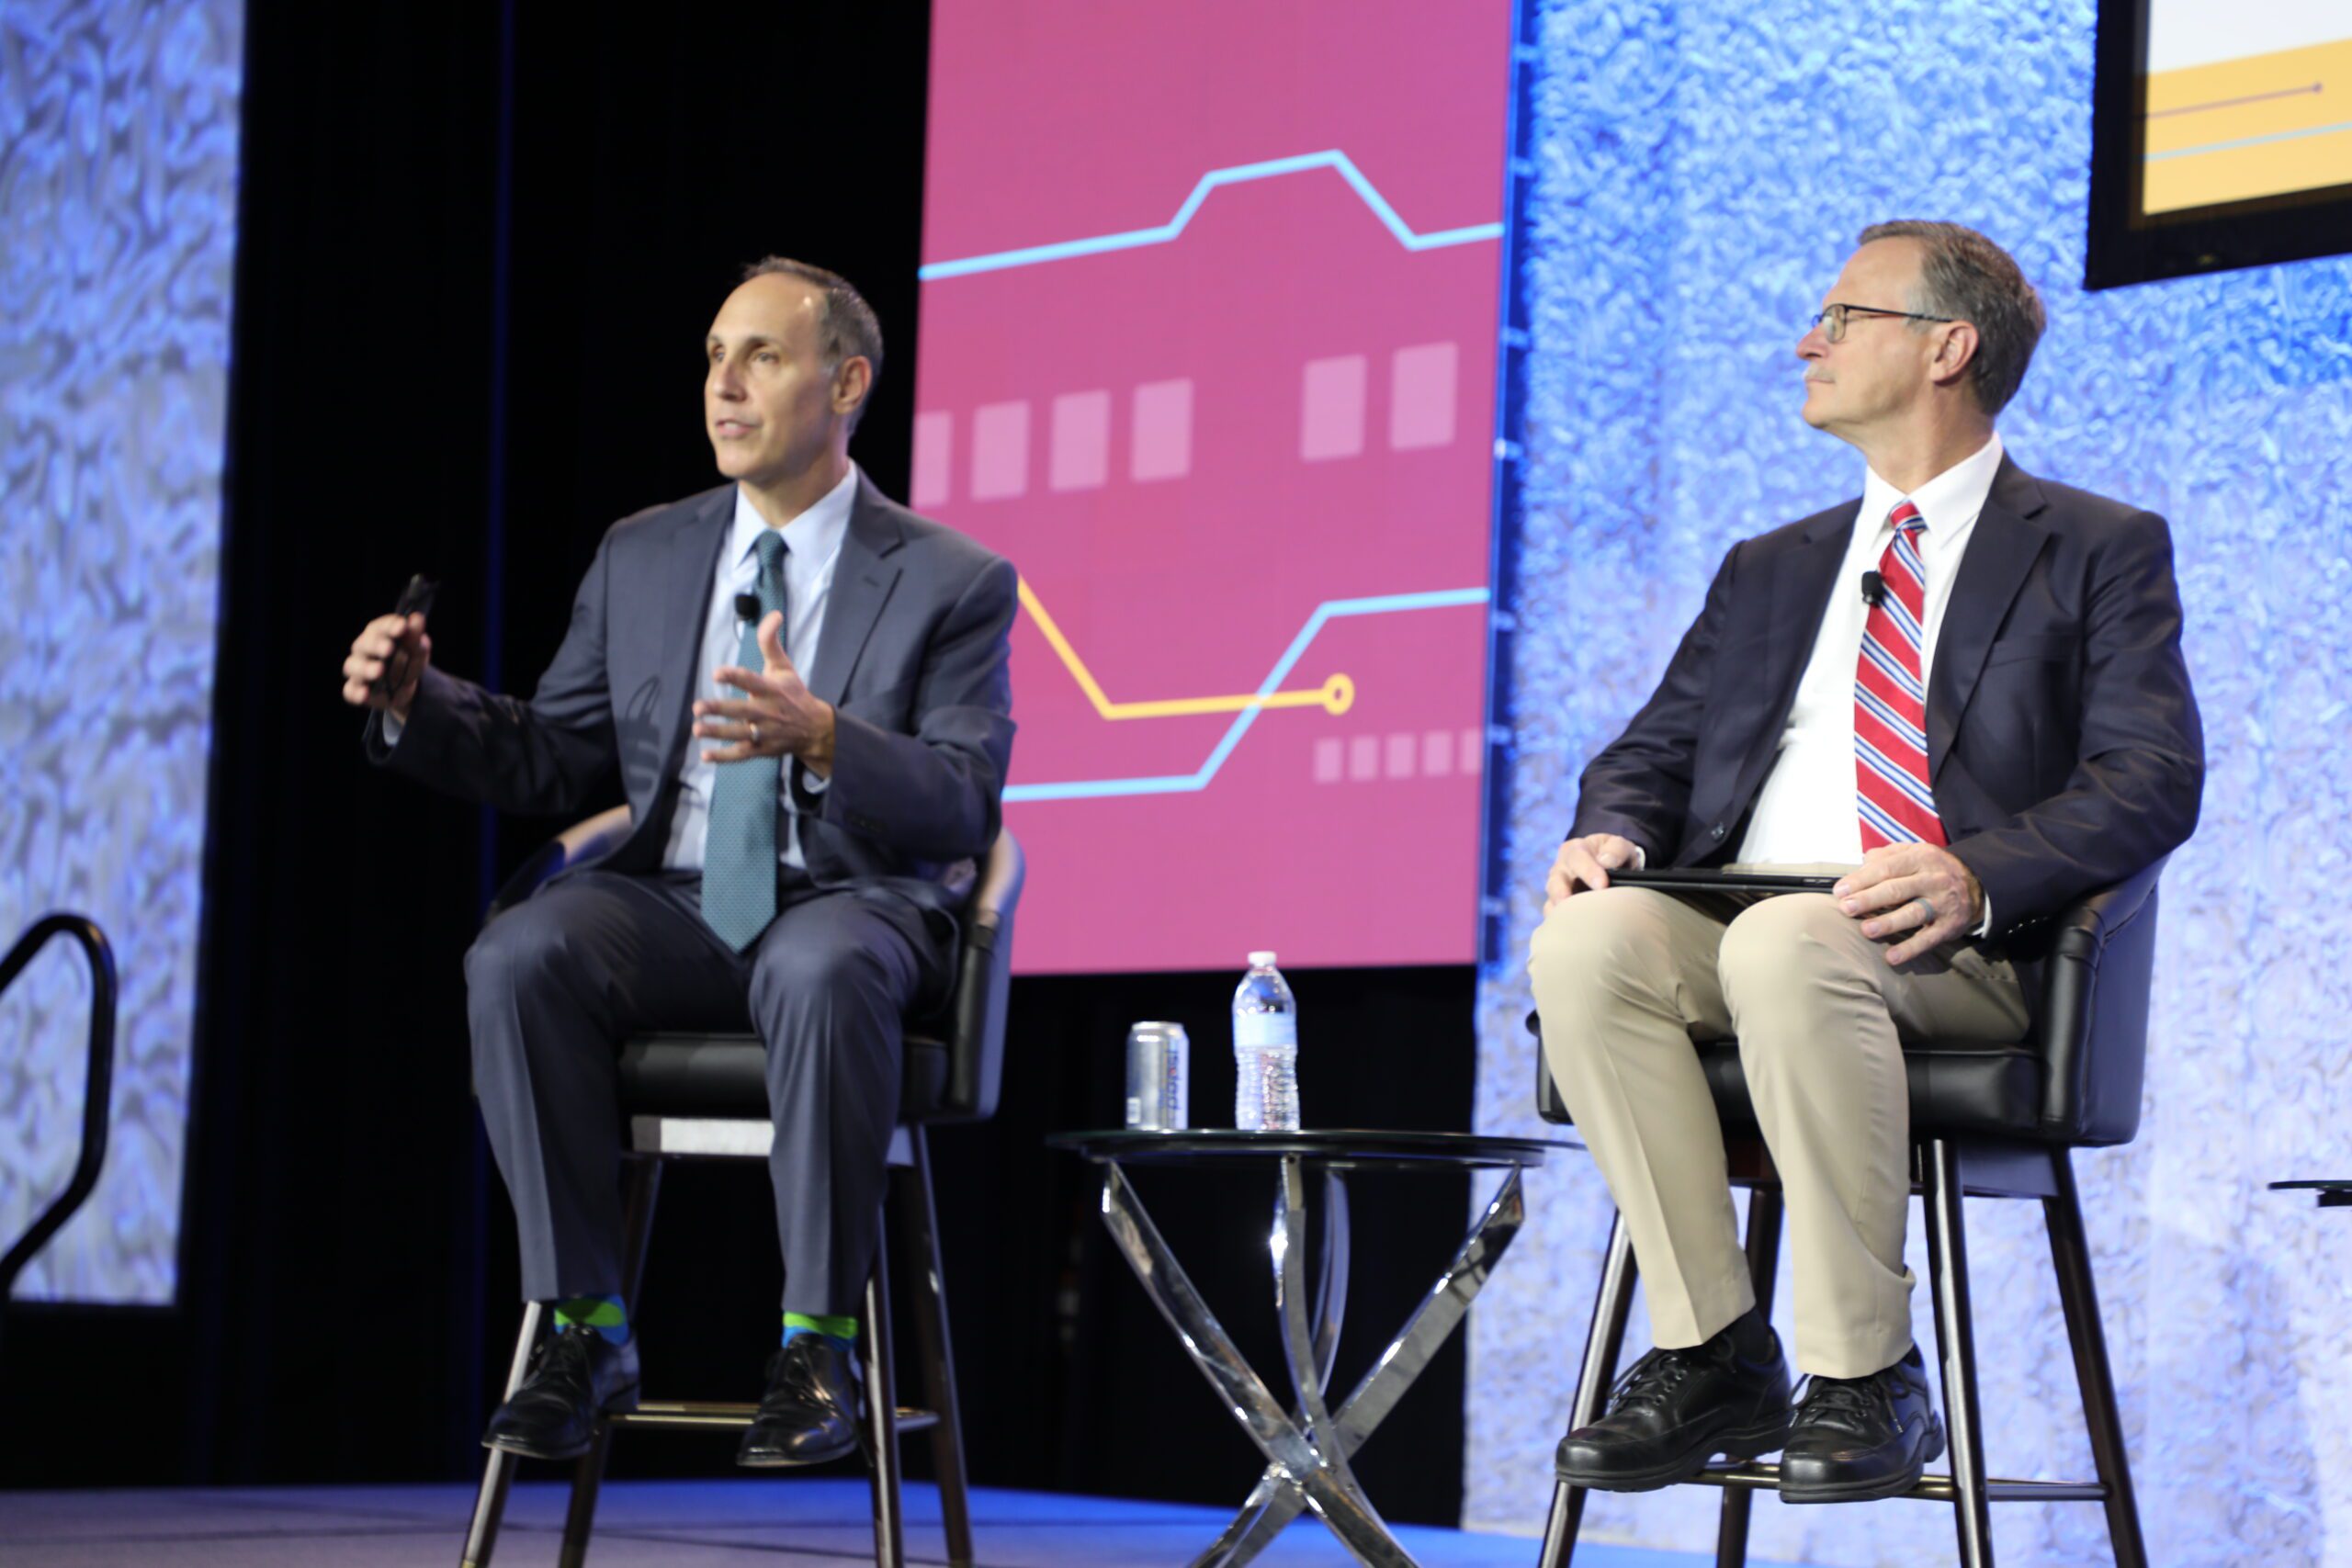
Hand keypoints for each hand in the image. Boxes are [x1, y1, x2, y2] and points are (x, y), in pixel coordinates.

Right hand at [342, 611, 430, 721]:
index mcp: (378, 634)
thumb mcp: (417, 651)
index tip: (402, 627)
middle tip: (389, 648)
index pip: (381, 626)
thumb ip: (416, 637)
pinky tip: (365, 694)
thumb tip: (417, 618)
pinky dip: (357, 693)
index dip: (391, 626)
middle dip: (376, 645)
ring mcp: (357, 669)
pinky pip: (351, 691)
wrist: (404, 688)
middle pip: (364, 644)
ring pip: (353, 666)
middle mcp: (363, 649)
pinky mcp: (354, 689)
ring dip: (366, 668)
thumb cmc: (407, 661)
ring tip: (379, 671)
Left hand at [693, 611, 836, 772]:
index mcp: (771, 690)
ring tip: (697, 730)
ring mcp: (764, 733)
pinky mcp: (761, 749)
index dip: (735, 677)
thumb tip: (773, 614)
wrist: (815, 730)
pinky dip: (724, 757)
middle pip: (741, 711)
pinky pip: (741, 754)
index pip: (751, 681)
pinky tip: (705, 756)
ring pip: (738, 734)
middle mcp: (767, 712)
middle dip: (720, 710)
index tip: (717, 674)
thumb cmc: (794, 694)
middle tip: (698, 707)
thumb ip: (771, 642)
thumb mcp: (784, 667)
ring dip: (717, 733)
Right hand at [1544, 833, 1640, 912]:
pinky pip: (1552, 913)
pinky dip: (1558, 921)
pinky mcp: (1557, 904)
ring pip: (1551, 899)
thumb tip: (1607, 861)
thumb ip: (1616, 849)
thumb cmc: (1614, 856)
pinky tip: (1568, 930)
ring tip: (1569, 921)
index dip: (1588, 871)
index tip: (1602, 885)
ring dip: (1559, 909)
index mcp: (1576, 849)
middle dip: (1563, 892)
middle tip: (1577, 904)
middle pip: (1556, 879)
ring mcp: (1557, 887)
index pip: (1577, 857)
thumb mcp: (1620, 846)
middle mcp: (1562, 868)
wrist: (1612, 868)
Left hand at [1833, 843, 1983, 964]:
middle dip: (1869, 899)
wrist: (1975, 885)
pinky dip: (1910, 949)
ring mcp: (1943, 904)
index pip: (1887, 868)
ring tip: (1866, 929)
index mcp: (1920, 858)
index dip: (1861, 880)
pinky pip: (1928, 939)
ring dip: (1888, 922)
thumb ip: (1886, 856)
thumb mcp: (1913, 853)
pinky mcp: (1949, 926)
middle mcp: (1933, 879)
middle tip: (1846, 908)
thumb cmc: (1930, 870)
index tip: (1839, 891)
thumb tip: (1860, 863)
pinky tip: (1891, 957)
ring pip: (1914, 913)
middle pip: (1897, 889)